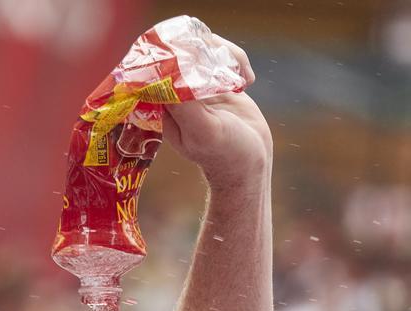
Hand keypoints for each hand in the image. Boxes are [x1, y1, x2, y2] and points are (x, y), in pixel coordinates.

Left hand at [163, 36, 272, 188]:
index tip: (193, 55)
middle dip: (203, 49)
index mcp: (165, 105)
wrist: (252, 163)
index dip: (173, 53)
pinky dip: (237, 60)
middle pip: (180, 50)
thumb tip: (170, 71)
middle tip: (224, 63)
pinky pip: (222, 55)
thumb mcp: (203, 132)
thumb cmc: (226, 155)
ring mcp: (197, 84)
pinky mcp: (217, 80)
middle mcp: (177, 93)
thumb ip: (185, 106)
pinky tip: (248, 81)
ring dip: (225, 52)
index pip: (158, 67)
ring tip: (242, 78)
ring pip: (202, 48)